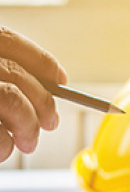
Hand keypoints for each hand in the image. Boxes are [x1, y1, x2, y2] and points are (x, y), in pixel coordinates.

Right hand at [0, 26, 66, 161]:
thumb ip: (3, 77)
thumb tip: (50, 91)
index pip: (9, 42)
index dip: (40, 62)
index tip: (62, 81)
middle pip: (17, 75)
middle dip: (43, 103)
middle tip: (51, 123)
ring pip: (13, 102)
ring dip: (28, 127)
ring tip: (27, 143)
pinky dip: (5, 146)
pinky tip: (4, 150)